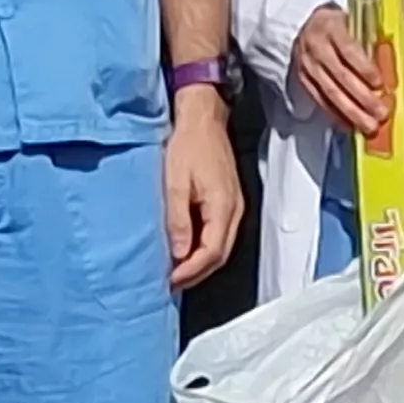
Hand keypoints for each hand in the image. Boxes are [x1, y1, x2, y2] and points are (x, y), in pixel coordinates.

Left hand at [163, 86, 243, 290]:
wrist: (202, 118)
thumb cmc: (187, 145)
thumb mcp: (175, 182)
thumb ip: (178, 219)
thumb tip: (179, 253)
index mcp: (223, 208)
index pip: (211, 253)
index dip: (190, 271)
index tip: (169, 280)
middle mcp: (234, 211)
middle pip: (219, 256)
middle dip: (195, 273)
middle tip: (170, 283)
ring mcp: (233, 207)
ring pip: (220, 247)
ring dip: (199, 263)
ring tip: (174, 271)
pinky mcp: (227, 202)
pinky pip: (218, 234)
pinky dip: (202, 247)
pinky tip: (184, 249)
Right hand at [287, 3, 388, 134]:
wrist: (303, 23)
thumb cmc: (337, 23)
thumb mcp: (351, 21)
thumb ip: (367, 41)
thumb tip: (389, 71)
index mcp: (330, 27)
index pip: (348, 51)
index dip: (364, 69)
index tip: (380, 85)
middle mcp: (316, 47)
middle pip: (340, 77)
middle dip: (363, 98)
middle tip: (381, 114)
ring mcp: (307, 66)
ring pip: (330, 93)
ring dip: (351, 113)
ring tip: (369, 126)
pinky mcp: (303, 80)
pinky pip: (320, 100)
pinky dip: (336, 115)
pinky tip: (350, 125)